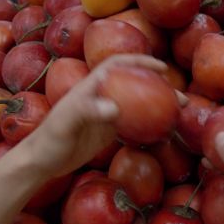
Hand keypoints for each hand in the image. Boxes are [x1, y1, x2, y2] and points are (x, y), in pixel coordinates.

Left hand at [19, 54, 170, 177]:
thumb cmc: (50, 139)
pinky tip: (164, 134)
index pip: (118, 65)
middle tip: (181, 98)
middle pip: (135, 84)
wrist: (42, 161)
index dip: (140, 61)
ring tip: (179, 115)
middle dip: (160, 87)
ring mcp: (106, 114)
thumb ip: (87, 111)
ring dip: (159, 107)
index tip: (162, 67)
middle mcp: (101, 96)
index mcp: (91, 87)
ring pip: (138, 105)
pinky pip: (134, 125)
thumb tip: (115, 108)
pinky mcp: (108, 131)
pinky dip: (150, 127)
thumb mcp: (66, 123)